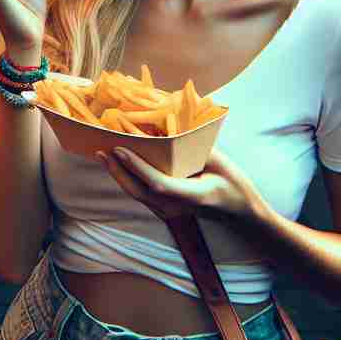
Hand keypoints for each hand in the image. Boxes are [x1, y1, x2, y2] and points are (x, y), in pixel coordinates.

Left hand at [98, 147, 257, 222]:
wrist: (238, 210)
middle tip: (102, 151)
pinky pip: (142, 194)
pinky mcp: (166, 211)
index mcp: (195, 195)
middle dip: (118, 171)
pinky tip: (119, 166)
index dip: (137, 167)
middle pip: (141, 191)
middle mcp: (179, 208)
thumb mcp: (218, 160)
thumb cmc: (230, 180)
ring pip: (138, 195)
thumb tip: (167, 127)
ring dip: (119, 176)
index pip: (159, 183)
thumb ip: (193, 147)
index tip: (119, 150)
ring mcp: (171, 212)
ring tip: (104, 156)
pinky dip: (128, 179)